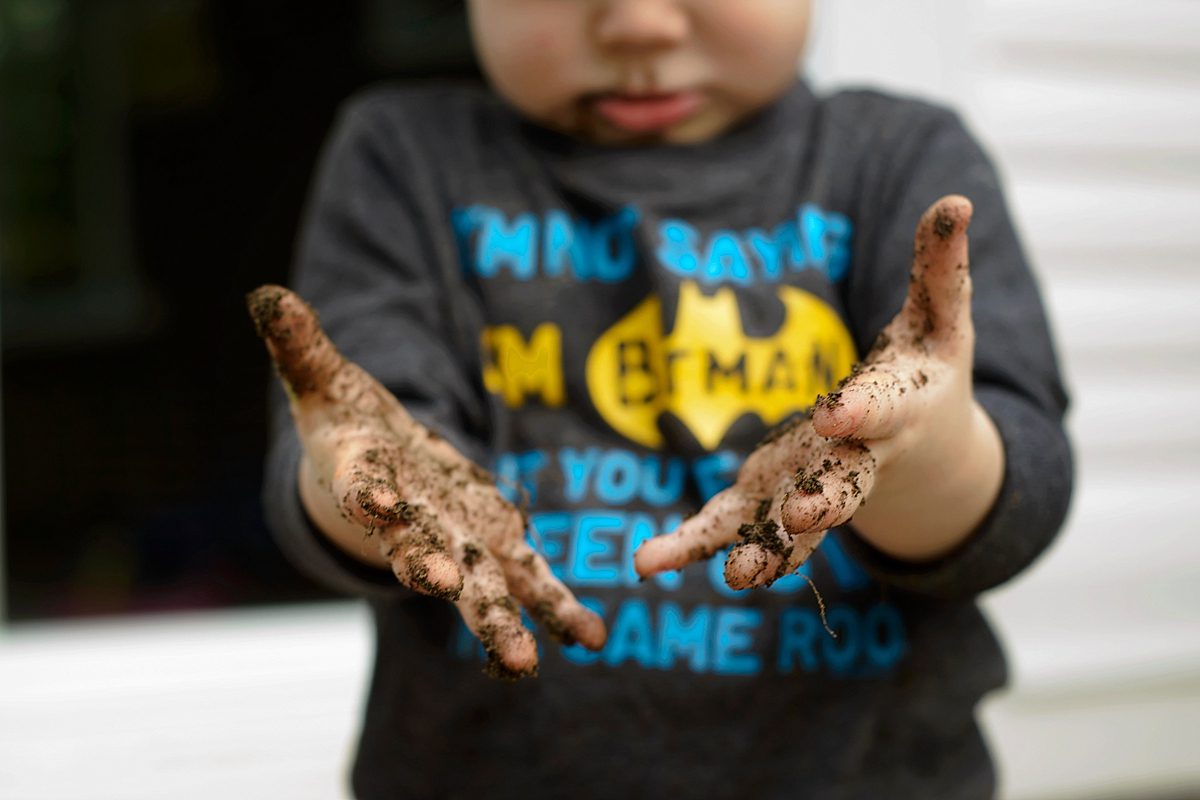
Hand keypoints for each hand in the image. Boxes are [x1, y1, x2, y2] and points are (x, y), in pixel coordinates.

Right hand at [248, 286, 606, 676]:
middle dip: (431, 570)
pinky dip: (558, 610)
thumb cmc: (349, 430)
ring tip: (522, 663)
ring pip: (477, 588)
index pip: (362, 486)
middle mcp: (410, 525)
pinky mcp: (498, 546)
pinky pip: (531, 582)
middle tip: (445, 587)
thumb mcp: (323, 382)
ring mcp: (456, 542)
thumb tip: (266, 295)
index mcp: (365, 480)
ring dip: (497, 623)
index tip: (375, 502)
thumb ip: (300, 347)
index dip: (367, 493)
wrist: (379, 484)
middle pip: (417, 552)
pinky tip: (589, 637)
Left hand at [633, 195, 1003, 588]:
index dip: (863, 411)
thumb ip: (941, 266)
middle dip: (825, 503)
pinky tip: (648, 562)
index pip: (882, 409)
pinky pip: (734, 526)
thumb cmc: (929, 373)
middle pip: (844, 486)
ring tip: (734, 578)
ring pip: (791, 528)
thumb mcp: (942, 318)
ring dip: (765, 550)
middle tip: (803, 519)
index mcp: (900, 408)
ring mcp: (813, 485)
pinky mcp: (771, 497)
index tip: (839, 413)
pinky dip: (693, 545)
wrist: (924, 452)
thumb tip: (956, 198)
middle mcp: (857, 459)